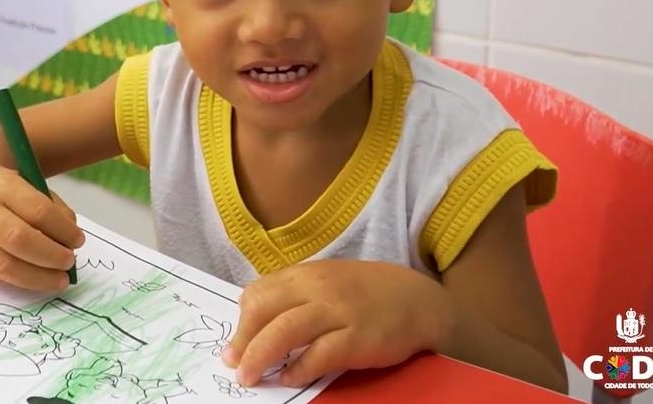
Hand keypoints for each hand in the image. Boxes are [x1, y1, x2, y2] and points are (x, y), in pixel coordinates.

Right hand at [0, 156, 82, 291]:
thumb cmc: (0, 185)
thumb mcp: (27, 182)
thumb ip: (51, 207)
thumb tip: (71, 241)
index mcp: (2, 187)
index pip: (38, 211)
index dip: (63, 230)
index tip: (79, 240)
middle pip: (19, 240)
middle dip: (51, 256)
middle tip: (70, 262)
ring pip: (5, 266)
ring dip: (38, 278)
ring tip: (59, 280)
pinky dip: (20, 282)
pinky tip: (37, 281)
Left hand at [222, 259, 453, 387]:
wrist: (420, 300)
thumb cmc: (369, 294)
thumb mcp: (329, 281)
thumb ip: (296, 294)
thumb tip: (255, 317)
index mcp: (307, 274)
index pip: (259, 292)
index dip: (242, 319)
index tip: (236, 339)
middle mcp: (318, 289)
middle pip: (264, 310)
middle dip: (242, 338)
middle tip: (232, 362)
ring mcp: (338, 313)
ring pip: (284, 331)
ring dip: (260, 356)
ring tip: (248, 376)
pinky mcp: (357, 339)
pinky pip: (318, 355)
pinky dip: (297, 369)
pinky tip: (288, 378)